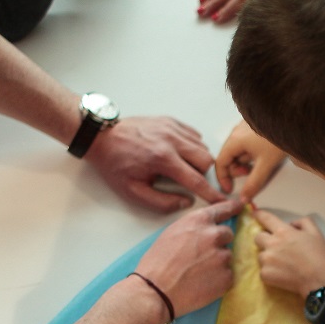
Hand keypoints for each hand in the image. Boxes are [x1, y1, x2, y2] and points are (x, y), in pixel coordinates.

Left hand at [85, 116, 228, 212]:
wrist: (102, 137)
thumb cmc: (115, 165)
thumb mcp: (133, 192)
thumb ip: (162, 202)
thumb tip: (187, 202)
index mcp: (162, 159)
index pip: (196, 180)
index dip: (211, 193)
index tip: (222, 201)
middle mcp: (171, 140)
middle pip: (206, 160)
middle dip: (204, 174)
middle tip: (190, 180)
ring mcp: (172, 127)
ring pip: (202, 146)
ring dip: (199, 160)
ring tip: (183, 167)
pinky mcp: (170, 120)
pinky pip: (194, 135)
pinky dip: (193, 146)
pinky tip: (180, 153)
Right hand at [134, 198, 242, 316]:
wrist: (155, 290)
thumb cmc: (157, 263)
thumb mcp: (172, 233)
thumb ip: (194, 228)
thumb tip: (206, 230)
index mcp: (199, 221)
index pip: (222, 209)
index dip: (232, 207)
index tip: (241, 205)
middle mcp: (214, 235)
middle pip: (228, 234)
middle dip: (219, 242)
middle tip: (203, 255)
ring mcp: (222, 257)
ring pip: (227, 256)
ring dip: (218, 262)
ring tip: (198, 272)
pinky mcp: (226, 278)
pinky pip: (228, 275)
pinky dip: (219, 280)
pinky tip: (202, 284)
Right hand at [216, 120, 287, 201]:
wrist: (294, 120)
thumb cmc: (279, 137)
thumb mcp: (266, 165)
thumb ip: (253, 183)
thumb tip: (244, 198)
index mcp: (235, 140)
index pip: (220, 162)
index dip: (223, 178)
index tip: (231, 189)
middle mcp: (237, 132)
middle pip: (229, 157)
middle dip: (237, 170)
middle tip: (250, 174)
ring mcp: (245, 128)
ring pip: (239, 151)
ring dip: (246, 162)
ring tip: (260, 163)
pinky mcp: (255, 127)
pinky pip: (247, 144)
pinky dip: (251, 154)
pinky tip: (264, 155)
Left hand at [253, 209, 324, 295]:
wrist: (319, 279)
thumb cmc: (319, 255)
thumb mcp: (315, 232)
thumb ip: (302, 222)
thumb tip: (291, 224)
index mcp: (283, 232)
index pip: (266, 219)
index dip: (259, 215)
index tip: (255, 214)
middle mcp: (272, 244)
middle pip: (258, 237)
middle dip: (265, 240)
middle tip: (276, 247)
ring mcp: (267, 260)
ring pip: (260, 256)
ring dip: (268, 258)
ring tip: (281, 264)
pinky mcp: (265, 275)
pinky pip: (263, 271)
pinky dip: (270, 272)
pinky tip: (281, 274)